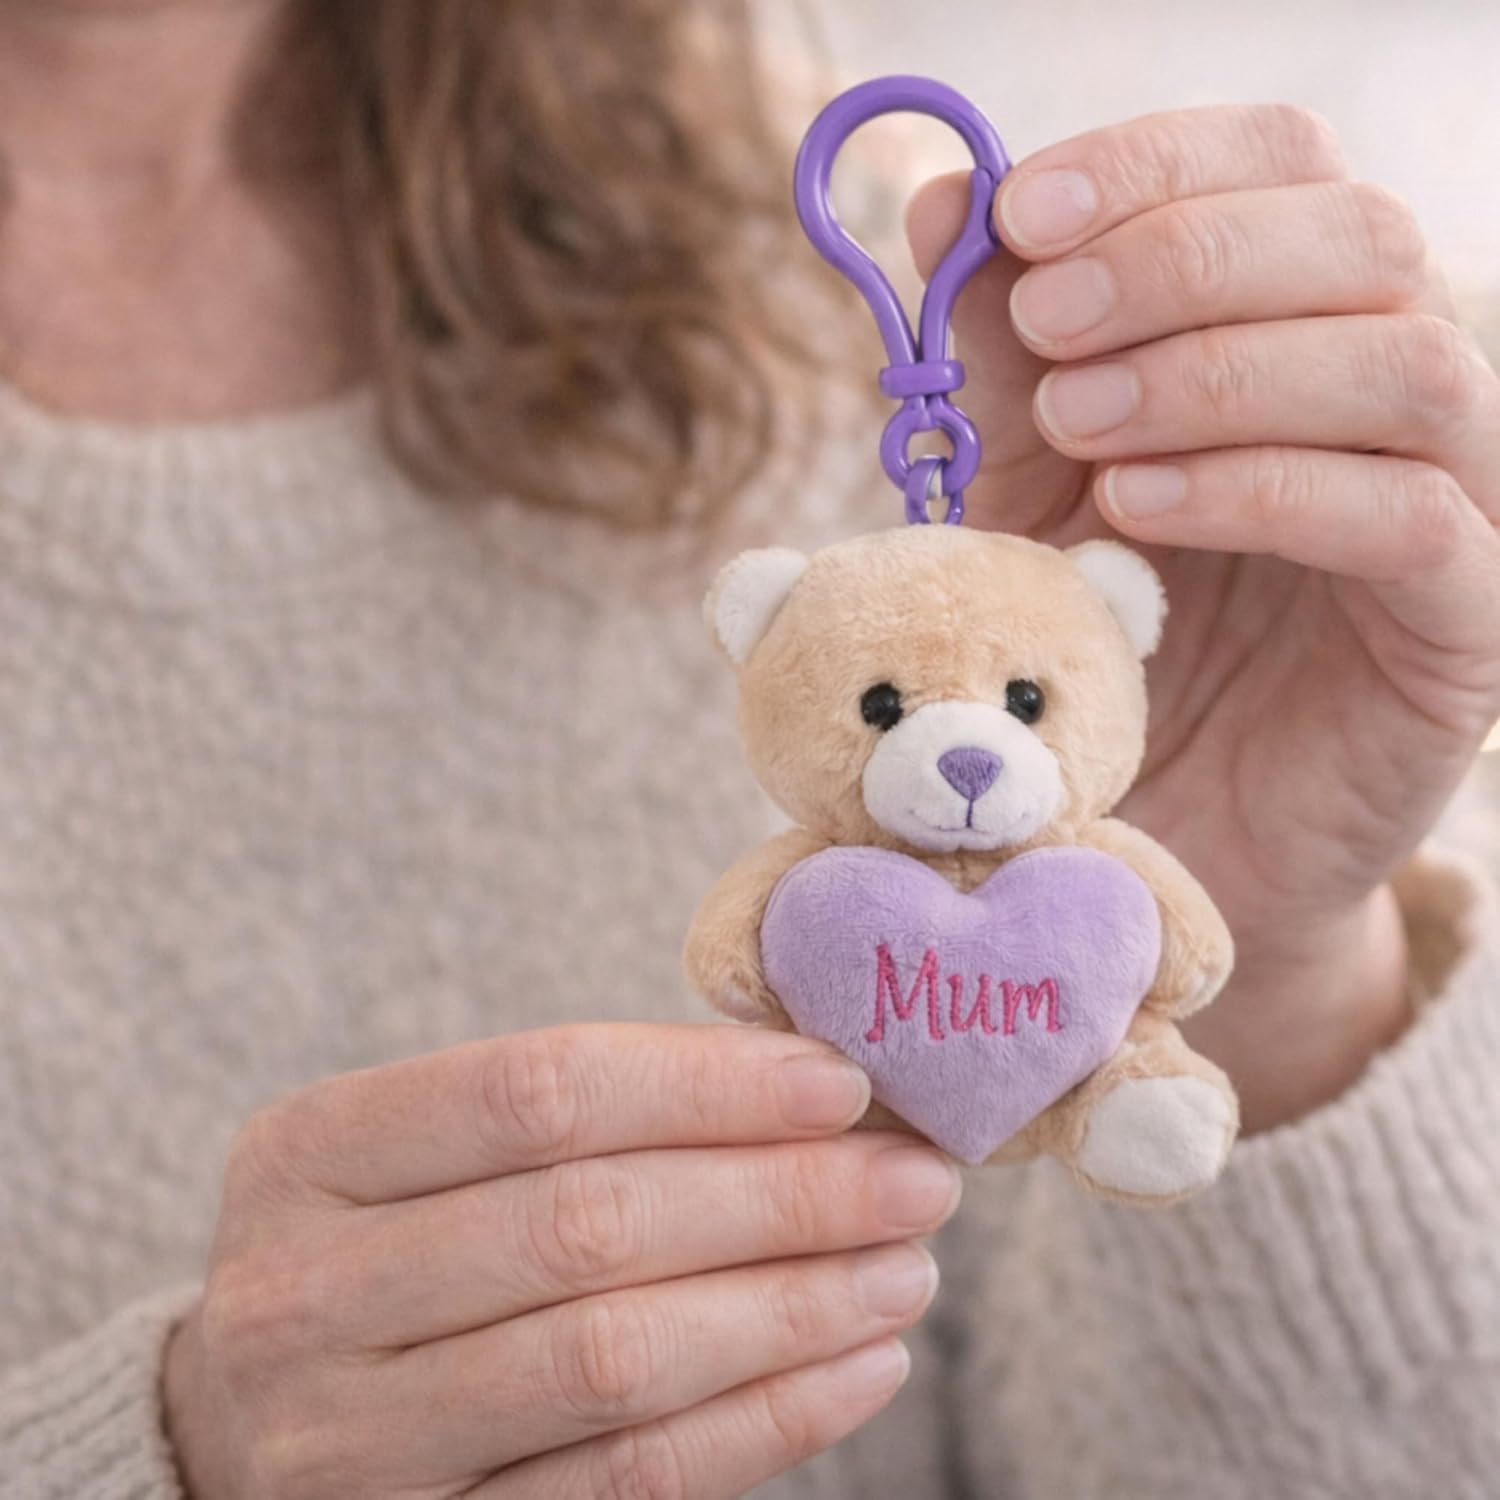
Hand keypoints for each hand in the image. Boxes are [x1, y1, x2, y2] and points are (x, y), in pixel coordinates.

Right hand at [163, 1025, 958, 1497]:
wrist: (249, 1420)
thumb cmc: (389, 1244)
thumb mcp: (429, 1151)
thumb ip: (585, 1112)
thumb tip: (808, 1085)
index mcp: (310, 1152)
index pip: (536, 1090)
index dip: (704, 1084)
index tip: (840, 1082)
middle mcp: (305, 1296)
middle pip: (587, 1227)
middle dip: (780, 1197)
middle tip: (915, 1177)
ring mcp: (349, 1445)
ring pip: (614, 1363)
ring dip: (792, 1310)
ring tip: (906, 1267)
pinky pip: (624, 1486)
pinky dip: (762, 1421)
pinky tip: (855, 1365)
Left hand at [908, 105, 1499, 1128]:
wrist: (1147, 823)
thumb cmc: (1088, 640)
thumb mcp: (1024, 480)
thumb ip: (1000, 353)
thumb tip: (945, 197)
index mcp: (1295, 325)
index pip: (1280, 165)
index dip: (1155, 165)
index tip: (1018, 212)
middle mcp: (1387, 392)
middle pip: (1359, 236)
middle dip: (1181, 260)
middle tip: (1048, 323)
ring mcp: (1449, 505)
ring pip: (1408, 363)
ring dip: (1220, 370)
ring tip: (1080, 427)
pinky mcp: (1460, 628)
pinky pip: (1410, 522)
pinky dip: (1265, 488)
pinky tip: (1138, 508)